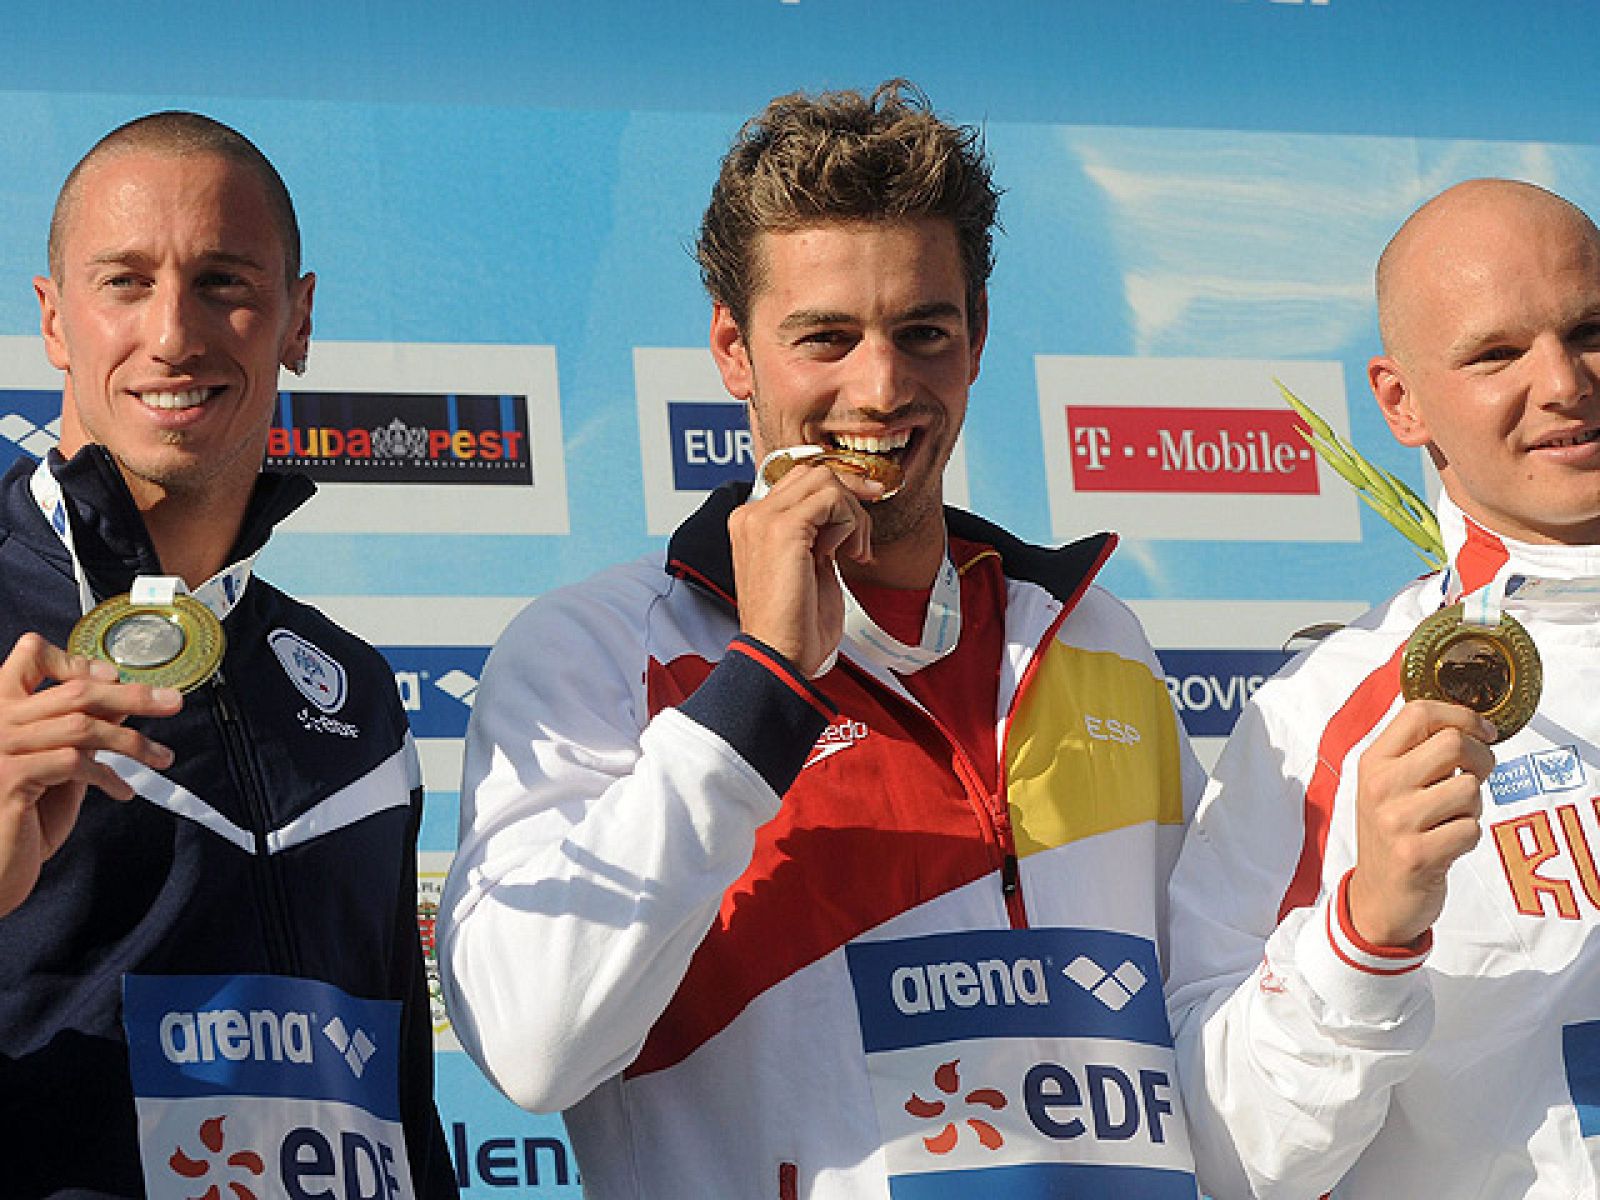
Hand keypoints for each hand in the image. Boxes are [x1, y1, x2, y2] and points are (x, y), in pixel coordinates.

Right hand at [0, 633, 182, 916]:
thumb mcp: (57, 763)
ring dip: (132, 741)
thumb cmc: (21, 818)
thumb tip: (122, 701)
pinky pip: (74, 762)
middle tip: (171, 702)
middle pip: (74, 690)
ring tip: (160, 757)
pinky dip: (108, 775)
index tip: (115, 677)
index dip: (78, 662)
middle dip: (131, 694)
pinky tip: (122, 790)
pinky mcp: (10, 778)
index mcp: (2, 708)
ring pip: (82, 725)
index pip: (30, 656)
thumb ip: (80, 730)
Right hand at [728, 460, 879, 676]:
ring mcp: (763, 519)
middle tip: (861, 539)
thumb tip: (843, 515)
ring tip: (852, 551)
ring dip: (852, 514)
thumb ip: (817, 534)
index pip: (800, 481)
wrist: (780, 656)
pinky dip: (850, 523)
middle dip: (850, 500)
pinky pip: (832, 499)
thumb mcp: (808, 566)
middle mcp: (751, 516)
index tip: (867, 504)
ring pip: (825, 481)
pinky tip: (845, 555)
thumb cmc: (794, 626)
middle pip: (814, 474)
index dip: (840, 490)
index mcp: (752, 524)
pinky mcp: (782, 528)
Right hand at [1347, 699, 1496, 946]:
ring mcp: (1396, 821)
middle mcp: (1380, 786)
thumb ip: (1418, 752)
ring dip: (1473, 805)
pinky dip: (1468, 836)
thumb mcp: (1389, 785)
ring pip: (1469, 789)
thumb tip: (1470, 722)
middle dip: (1481, 757)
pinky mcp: (1416, 854)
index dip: (1463, 715)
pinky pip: (1470, 829)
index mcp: (1373, 761)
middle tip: (1477, 774)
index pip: (1419, 712)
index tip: (1483, 732)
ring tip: (1452, 817)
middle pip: (1453, 743)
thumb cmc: (1394, 833)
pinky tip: (1447, 844)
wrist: (1378, 895)